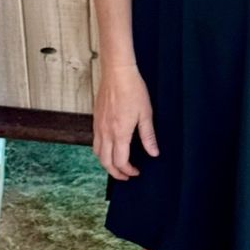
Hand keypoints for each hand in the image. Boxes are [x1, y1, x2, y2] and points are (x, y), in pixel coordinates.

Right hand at [93, 64, 159, 179]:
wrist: (117, 73)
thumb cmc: (133, 90)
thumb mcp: (146, 114)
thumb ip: (148, 136)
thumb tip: (153, 153)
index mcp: (119, 133)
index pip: (120, 161)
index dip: (128, 171)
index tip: (136, 172)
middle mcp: (106, 132)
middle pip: (105, 161)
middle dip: (115, 172)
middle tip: (126, 175)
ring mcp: (98, 126)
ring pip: (97, 153)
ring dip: (106, 163)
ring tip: (117, 165)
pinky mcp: (95, 119)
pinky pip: (95, 141)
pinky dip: (101, 150)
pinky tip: (111, 147)